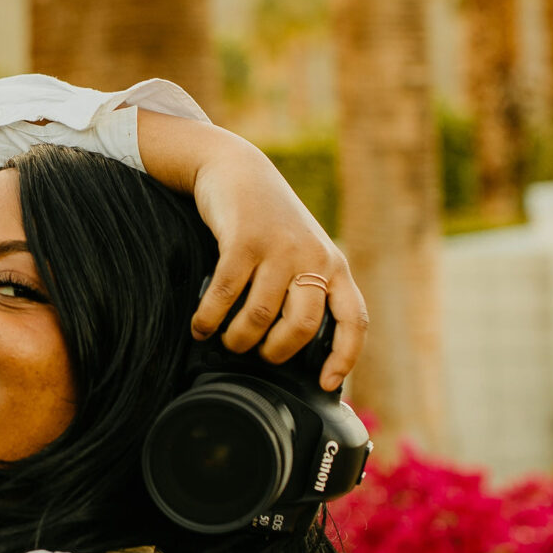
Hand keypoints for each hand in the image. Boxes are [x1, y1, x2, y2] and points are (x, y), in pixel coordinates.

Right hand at [135, 113, 367, 389]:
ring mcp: (279, 246)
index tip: (325, 384)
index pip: (352, 320)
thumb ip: (306, 289)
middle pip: (303, 325)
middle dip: (276, 351)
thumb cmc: (268, 222)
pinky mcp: (244, 238)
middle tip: (257, 356)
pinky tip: (200, 326)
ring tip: (225, 341)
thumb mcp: (301, 250)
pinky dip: (209, 318)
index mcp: (333, 265)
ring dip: (238, 338)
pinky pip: (226, 294)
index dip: (344, 357)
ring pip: (261, 315)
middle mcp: (312, 257)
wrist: (238, 168)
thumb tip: (295, 350)